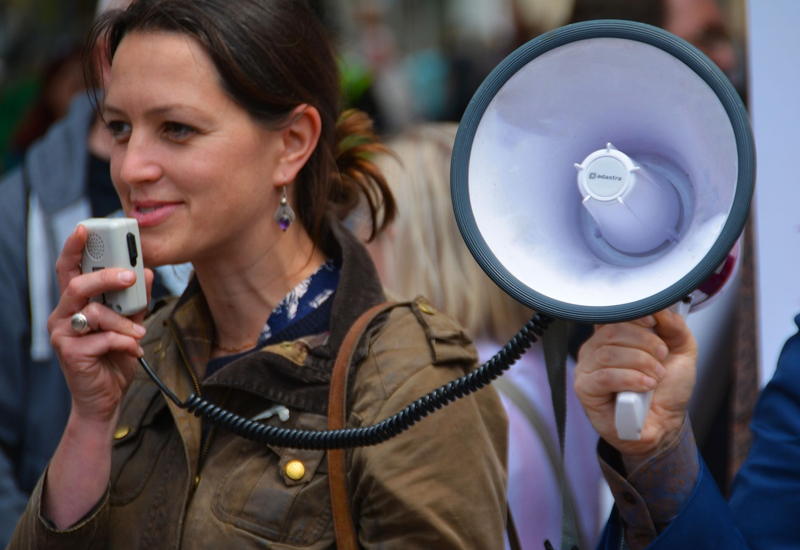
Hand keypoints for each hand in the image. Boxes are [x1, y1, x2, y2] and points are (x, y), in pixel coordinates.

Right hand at [48, 224, 153, 424]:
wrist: (106, 399)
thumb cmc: (114, 359)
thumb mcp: (130, 325)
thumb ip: (136, 301)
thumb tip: (147, 272)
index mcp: (75, 304)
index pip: (69, 269)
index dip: (74, 247)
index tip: (87, 228)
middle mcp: (63, 316)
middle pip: (78, 285)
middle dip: (107, 277)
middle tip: (131, 277)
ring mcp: (63, 335)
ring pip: (93, 313)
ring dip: (124, 322)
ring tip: (138, 334)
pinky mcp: (70, 354)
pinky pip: (102, 339)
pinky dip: (124, 342)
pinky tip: (133, 350)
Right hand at [574, 308, 696, 470]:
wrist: (665, 425)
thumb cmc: (666, 391)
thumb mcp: (681, 352)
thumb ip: (675, 327)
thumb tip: (661, 309)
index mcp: (613, 336)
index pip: (613, 314)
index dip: (633, 315)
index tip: (654, 323)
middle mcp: (596, 349)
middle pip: (612, 331)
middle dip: (645, 343)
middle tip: (661, 358)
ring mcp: (587, 369)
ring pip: (609, 353)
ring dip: (641, 363)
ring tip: (655, 377)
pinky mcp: (585, 389)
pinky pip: (604, 376)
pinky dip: (630, 379)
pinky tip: (646, 387)